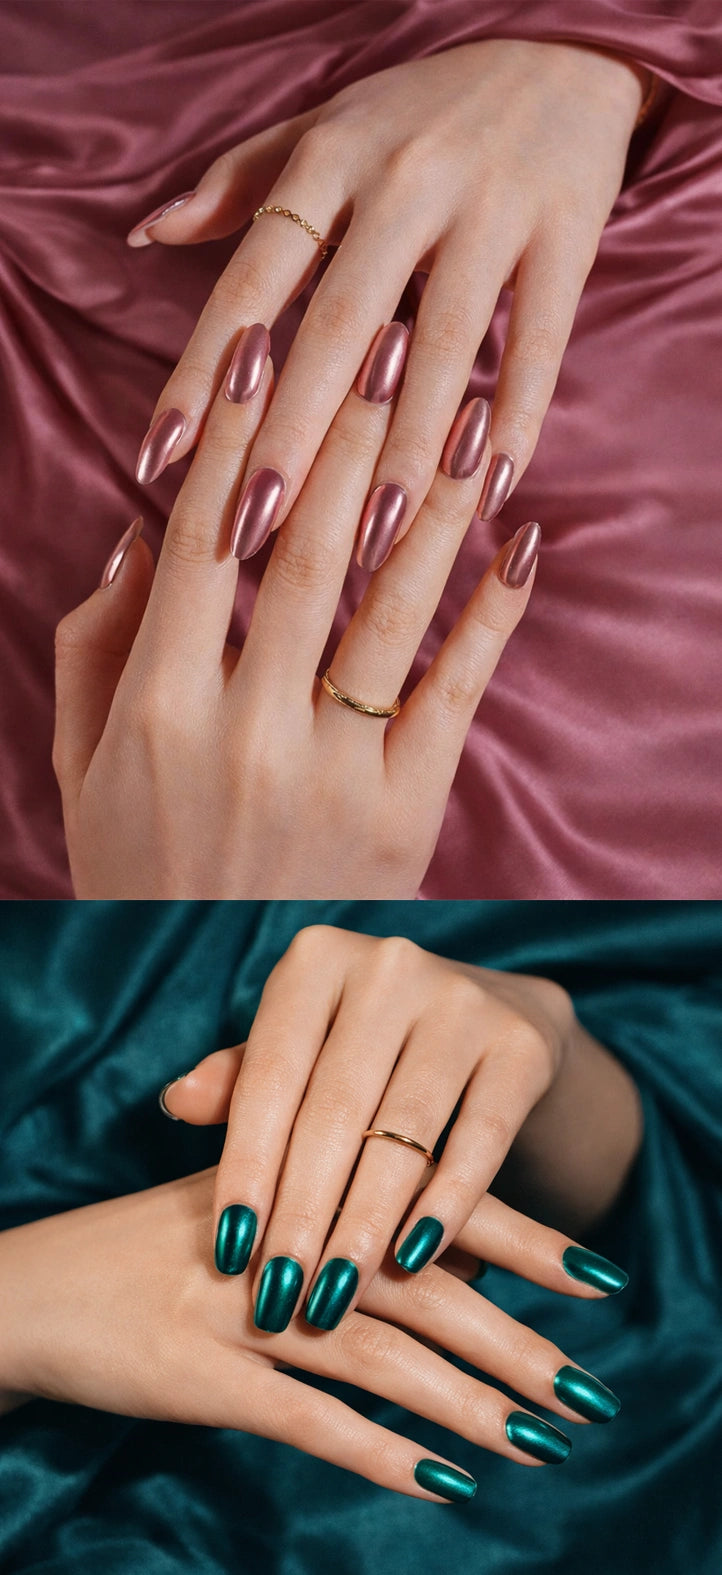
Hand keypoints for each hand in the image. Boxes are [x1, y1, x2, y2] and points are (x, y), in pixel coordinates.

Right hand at [0, 1167, 623, 1493]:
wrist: (36, 1286)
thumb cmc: (152, 1248)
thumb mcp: (246, 1203)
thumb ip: (335, 1208)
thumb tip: (442, 1241)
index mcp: (303, 1181)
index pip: (432, 1203)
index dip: (520, 1242)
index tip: (598, 1277)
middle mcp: (286, 1235)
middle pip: (424, 1287)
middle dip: (515, 1342)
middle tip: (590, 1391)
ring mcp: (245, 1307)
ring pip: (381, 1356)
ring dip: (469, 1406)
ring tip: (542, 1443)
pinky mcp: (204, 1376)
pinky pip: (307, 1420)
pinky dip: (380, 1453)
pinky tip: (442, 1483)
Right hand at [53, 326, 536, 897]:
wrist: (218, 990)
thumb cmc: (141, 867)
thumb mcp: (80, 767)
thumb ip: (96, 646)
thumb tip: (145, 532)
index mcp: (159, 707)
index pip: (202, 539)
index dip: (231, 436)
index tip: (260, 344)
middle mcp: (249, 730)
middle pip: (308, 550)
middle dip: (350, 432)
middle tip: (388, 337)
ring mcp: (337, 770)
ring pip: (390, 605)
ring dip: (434, 497)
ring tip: (466, 408)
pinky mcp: (407, 810)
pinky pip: (456, 692)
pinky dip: (494, 615)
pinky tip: (523, 543)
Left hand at [126, 38, 645, 556]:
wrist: (562, 50)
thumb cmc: (419, 113)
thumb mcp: (324, 129)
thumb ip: (240, 183)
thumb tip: (148, 234)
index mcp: (329, 162)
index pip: (251, 282)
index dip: (203, 373)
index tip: (160, 459)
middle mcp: (403, 182)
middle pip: (337, 328)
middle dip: (291, 437)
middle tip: (252, 529)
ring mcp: (491, 207)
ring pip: (444, 349)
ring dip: (406, 454)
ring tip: (369, 544)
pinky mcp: (567, 232)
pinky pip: (539, 341)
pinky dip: (518, 418)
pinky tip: (492, 490)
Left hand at [160, 926, 631, 1331]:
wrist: (497, 1017)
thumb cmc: (367, 1047)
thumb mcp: (302, 1050)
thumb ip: (242, 1078)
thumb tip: (177, 1100)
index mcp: (317, 959)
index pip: (269, 1077)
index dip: (247, 1167)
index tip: (228, 1253)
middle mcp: (389, 965)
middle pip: (334, 1110)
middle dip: (302, 1214)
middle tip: (278, 1298)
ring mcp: (462, 999)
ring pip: (403, 1133)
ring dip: (364, 1225)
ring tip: (334, 1298)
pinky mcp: (523, 1042)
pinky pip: (478, 1139)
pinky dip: (446, 1205)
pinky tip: (415, 1260)